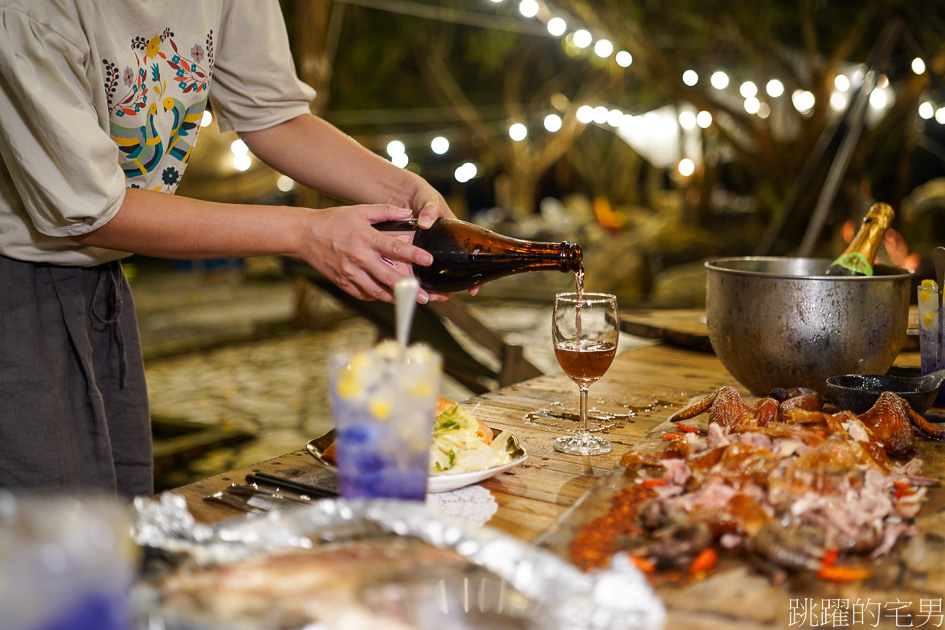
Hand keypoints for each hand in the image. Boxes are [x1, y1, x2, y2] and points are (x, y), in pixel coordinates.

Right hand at [297, 204, 434, 303]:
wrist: (304, 235)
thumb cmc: (333, 221)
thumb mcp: (359, 210)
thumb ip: (385, 211)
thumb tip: (408, 213)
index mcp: (366, 238)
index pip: (395, 248)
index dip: (413, 255)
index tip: (428, 260)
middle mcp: (359, 258)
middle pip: (388, 277)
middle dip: (409, 288)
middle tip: (424, 296)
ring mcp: (350, 273)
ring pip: (377, 291)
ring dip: (394, 298)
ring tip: (409, 301)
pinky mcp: (343, 282)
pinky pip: (363, 294)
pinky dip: (376, 296)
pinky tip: (385, 294)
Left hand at [397, 181, 479, 298]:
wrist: (403, 195)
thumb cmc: (422, 197)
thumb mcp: (429, 201)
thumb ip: (430, 210)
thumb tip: (426, 222)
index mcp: (453, 236)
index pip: (470, 259)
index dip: (475, 277)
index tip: (473, 290)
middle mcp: (443, 247)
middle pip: (452, 274)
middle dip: (449, 289)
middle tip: (442, 297)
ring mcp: (428, 252)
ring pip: (435, 277)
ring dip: (433, 289)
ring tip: (427, 296)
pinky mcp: (413, 254)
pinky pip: (416, 270)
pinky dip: (415, 280)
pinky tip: (410, 287)